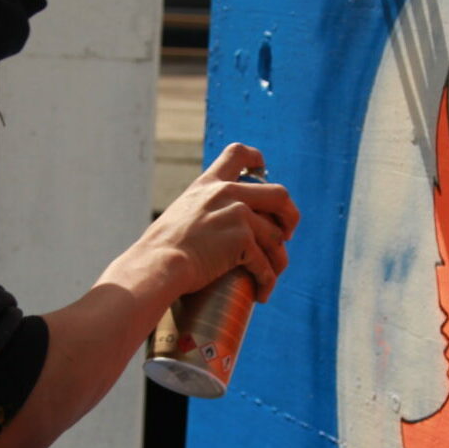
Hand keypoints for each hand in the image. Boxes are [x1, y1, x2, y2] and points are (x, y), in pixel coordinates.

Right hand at [146, 143, 299, 302]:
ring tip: (271, 277)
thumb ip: (199, 213)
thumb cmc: (160, 250)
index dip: (257, 160)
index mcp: (209, 184)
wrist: (158, 264)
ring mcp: (238, 214)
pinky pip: (265, 264)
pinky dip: (266, 282)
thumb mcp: (180, 215)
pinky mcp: (242, 240)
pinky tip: (262, 294)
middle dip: (290, 216)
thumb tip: (209, 231)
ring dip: (278, 261)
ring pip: (277, 237)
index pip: (237, 153)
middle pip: (279, 194)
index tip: (263, 173)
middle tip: (286, 236)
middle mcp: (228, 193)